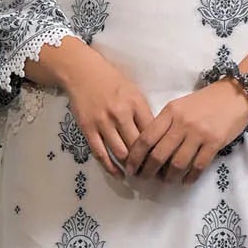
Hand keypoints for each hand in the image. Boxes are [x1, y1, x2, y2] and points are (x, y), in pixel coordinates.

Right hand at [34, 38, 154, 180]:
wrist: (82, 72)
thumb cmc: (112, 82)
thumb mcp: (134, 92)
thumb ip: (144, 113)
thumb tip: (157, 138)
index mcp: (136, 103)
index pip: (153, 133)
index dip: (160, 149)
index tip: (165, 160)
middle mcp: (121, 114)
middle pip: (138, 146)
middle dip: (147, 162)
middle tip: (153, 173)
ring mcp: (103, 122)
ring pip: (121, 152)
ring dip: (130, 167)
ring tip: (137, 174)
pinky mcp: (88, 129)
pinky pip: (101, 153)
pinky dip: (111, 167)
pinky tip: (119, 175)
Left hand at [123, 79, 247, 184]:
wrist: (234, 94)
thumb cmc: (204, 102)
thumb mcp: (179, 106)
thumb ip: (165, 124)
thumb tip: (149, 149)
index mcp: (170, 112)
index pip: (146, 138)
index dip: (135, 156)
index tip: (130, 168)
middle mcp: (182, 123)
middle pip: (159, 154)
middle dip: (148, 171)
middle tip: (144, 179)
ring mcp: (199, 133)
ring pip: (177, 163)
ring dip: (169, 177)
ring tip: (166, 181)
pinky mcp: (214, 142)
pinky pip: (198, 166)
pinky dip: (190, 177)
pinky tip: (185, 181)